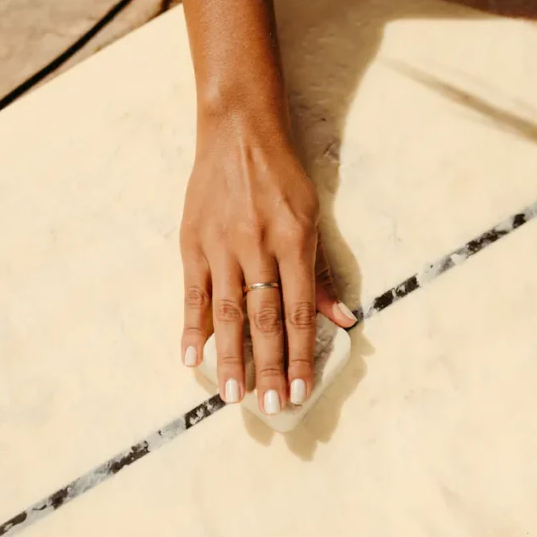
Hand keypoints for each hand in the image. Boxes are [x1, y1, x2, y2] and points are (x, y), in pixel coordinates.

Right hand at [179, 107, 355, 413]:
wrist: (238, 130)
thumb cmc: (282, 174)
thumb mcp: (312, 215)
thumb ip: (323, 272)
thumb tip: (345, 320)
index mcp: (293, 240)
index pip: (299, 310)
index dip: (301, 354)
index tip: (302, 390)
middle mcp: (257, 246)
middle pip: (263, 318)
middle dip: (269, 365)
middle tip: (272, 406)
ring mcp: (221, 246)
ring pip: (227, 312)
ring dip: (230, 358)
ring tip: (232, 396)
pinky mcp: (193, 242)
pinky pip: (193, 293)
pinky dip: (191, 327)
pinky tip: (191, 358)